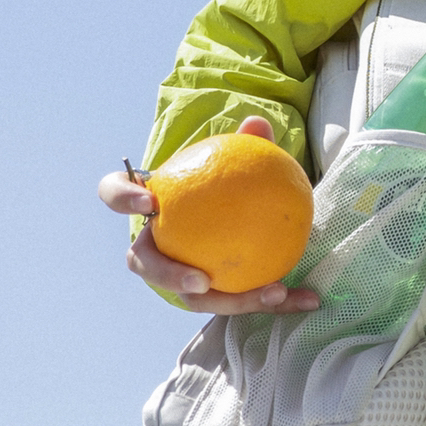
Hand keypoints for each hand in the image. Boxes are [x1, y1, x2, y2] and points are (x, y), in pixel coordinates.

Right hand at [97, 116, 320, 312]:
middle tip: (202, 281)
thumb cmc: (223, 181)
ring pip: (193, 298)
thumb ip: (245, 143)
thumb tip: (258, 124)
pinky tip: (310, 298)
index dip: (122, 197)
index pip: (115, 193)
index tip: (150, 203)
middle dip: (169, 277)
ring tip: (270, 292)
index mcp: (148, 207)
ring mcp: (176, 275)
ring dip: (232, 301)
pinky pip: (240, 300)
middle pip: (145, 265)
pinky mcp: (211, 296)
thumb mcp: (234, 160)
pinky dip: (275, 300)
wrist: (234, 213)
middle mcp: (152, 246)